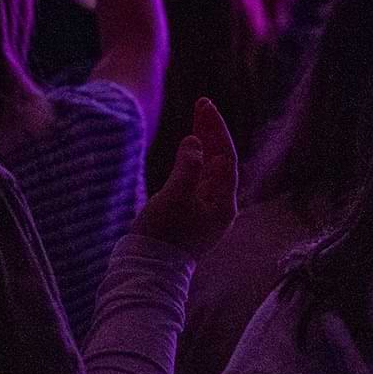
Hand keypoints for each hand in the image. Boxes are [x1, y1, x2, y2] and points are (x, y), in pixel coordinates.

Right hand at [131, 97, 237, 256]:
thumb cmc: (162, 235)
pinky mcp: (190, 215)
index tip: (204, 104)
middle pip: (220, 160)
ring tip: (197, 118)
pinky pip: (198, 179)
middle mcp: (219, 207)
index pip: (225, 156)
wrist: (147, 271)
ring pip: (209, 169)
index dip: (215, 128)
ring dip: (203, 143)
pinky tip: (188, 149)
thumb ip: (187, 167)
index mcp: (223, 204)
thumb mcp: (174, 197)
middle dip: (211, 132)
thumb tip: (195, 141)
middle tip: (201, 103)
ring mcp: (205, 211)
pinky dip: (193, 160)